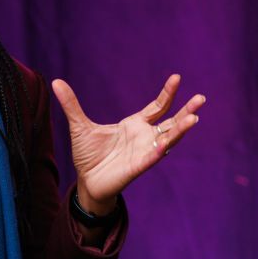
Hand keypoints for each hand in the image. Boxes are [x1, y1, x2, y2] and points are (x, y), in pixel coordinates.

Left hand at [51, 74, 206, 214]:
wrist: (85, 181)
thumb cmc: (88, 155)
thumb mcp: (79, 126)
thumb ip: (71, 105)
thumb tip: (55, 81)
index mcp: (135, 125)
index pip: (158, 107)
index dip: (168, 94)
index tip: (177, 78)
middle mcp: (144, 137)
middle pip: (171, 122)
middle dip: (186, 111)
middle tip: (201, 98)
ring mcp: (144, 152)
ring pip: (168, 139)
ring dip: (180, 130)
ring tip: (195, 118)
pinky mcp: (138, 167)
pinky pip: (152, 158)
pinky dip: (159, 151)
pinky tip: (166, 144)